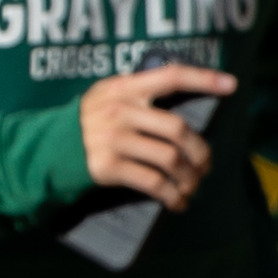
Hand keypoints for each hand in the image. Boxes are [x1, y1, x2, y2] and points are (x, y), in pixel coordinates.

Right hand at [78, 63, 237, 207]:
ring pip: (170, 159)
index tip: (231, 85)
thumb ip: (137, 95)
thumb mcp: (106, 97)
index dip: (203, 79)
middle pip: (178, 129)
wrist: (47, 149)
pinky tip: (177, 201)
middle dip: (200, 152)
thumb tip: (183, 110)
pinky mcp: (109, 166)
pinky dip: (172, 195)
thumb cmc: (86, 124)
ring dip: (189, 178)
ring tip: (192, 185)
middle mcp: (120, 111)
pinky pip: (153, 182)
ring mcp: (114, 139)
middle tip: (205, 165)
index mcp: (124, 87)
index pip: (171, 76)